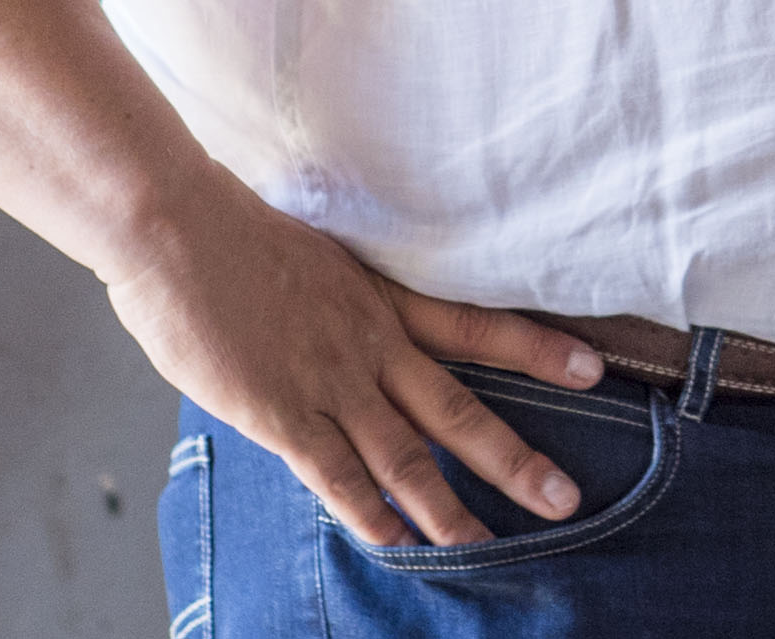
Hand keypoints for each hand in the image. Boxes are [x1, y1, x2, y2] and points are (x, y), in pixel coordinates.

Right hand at [99, 168, 604, 548]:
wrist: (181, 227)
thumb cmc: (236, 233)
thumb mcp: (317, 256)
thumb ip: (344, 299)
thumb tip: (349, 322)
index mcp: (384, 299)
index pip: (478, 326)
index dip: (538, 349)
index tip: (593, 369)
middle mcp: (373, 344)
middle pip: (459, 410)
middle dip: (514, 460)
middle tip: (565, 498)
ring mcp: (331, 381)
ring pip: (405, 457)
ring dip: (447, 510)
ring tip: (488, 548)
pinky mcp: (282, 412)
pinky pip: (334, 474)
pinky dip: (367, 512)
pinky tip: (394, 542)